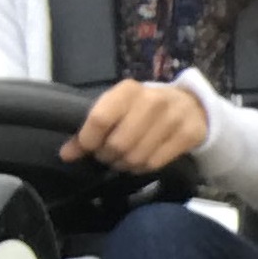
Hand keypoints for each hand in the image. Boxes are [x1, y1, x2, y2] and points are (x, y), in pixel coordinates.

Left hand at [64, 79, 207, 173]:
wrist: (191, 105)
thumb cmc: (143, 108)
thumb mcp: (117, 108)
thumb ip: (91, 128)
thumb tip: (67, 154)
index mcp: (128, 90)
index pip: (100, 119)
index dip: (88, 139)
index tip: (87, 147)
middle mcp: (153, 101)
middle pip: (118, 144)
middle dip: (107, 156)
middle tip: (108, 155)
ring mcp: (173, 118)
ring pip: (136, 157)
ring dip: (124, 164)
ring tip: (124, 160)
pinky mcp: (189, 135)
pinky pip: (155, 163)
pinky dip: (143, 168)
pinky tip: (141, 161)